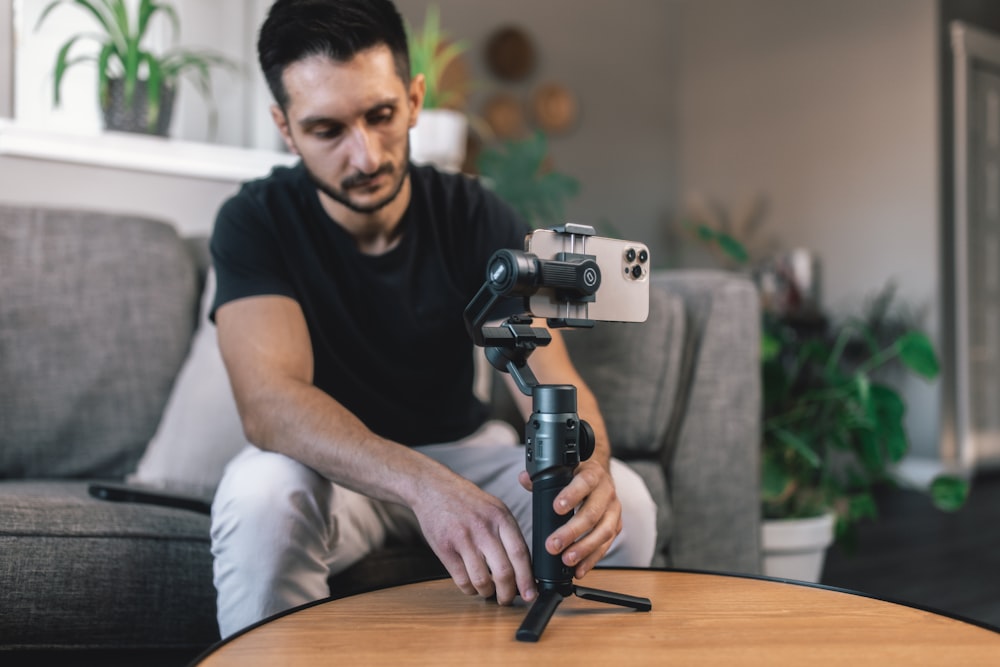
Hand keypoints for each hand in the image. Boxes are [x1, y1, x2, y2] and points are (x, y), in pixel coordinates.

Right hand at [413, 475, 536, 605]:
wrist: (434, 488)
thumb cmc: (467, 502)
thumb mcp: (494, 509)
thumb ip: (509, 534)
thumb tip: (524, 567)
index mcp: (500, 517)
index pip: (520, 553)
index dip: (527, 578)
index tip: (530, 593)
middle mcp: (483, 528)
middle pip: (503, 571)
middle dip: (508, 593)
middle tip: (507, 599)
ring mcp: (463, 538)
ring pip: (482, 580)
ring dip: (487, 593)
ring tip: (488, 592)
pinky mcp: (445, 549)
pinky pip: (461, 580)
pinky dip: (469, 589)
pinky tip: (471, 585)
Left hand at [518, 458, 621, 578]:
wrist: (600, 477)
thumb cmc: (578, 475)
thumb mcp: (563, 470)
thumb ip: (542, 476)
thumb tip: (524, 479)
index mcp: (593, 474)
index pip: (585, 483)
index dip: (572, 495)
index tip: (557, 508)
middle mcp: (606, 492)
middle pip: (592, 513)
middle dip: (572, 531)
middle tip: (553, 544)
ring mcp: (613, 511)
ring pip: (603, 532)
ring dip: (584, 549)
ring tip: (566, 559)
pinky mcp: (615, 526)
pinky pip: (606, 545)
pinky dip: (592, 559)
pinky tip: (579, 569)